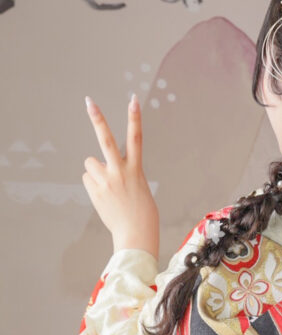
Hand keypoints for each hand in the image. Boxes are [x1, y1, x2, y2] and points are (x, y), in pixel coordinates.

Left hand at [82, 94, 159, 257]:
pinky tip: (103, 197)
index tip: (133, 99)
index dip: (135, 117)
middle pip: (106, 140)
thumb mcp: (138, 187)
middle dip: (97, 119)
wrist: (136, 235)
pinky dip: (92, 185)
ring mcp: (105, 182)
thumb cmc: (141, 213)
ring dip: (95, 171)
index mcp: (135, 170)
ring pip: (90, 164)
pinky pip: (87, 179)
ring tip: (107, 187)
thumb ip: (121, 173)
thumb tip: (98, 168)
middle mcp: (119, 172)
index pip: (136, 138)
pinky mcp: (94, 192)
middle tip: (89, 101)